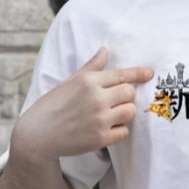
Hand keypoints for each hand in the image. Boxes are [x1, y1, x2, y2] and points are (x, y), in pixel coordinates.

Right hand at [12, 46, 154, 160]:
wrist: (37, 135)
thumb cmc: (53, 106)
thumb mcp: (69, 82)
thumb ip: (91, 67)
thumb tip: (105, 50)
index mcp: (88, 81)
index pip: (121, 75)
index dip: (138, 73)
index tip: (150, 73)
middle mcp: (96, 98)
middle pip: (129, 92)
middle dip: (125, 96)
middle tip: (113, 101)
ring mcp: (99, 119)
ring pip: (130, 111)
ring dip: (124, 113)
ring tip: (110, 115)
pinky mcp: (100, 138)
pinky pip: (124, 131)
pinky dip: (118, 130)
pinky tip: (106, 129)